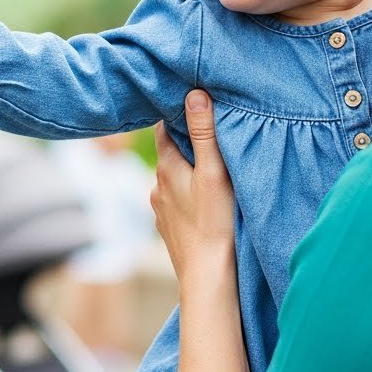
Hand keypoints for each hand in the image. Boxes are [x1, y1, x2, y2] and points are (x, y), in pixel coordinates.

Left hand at [151, 90, 234, 286]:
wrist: (207, 276)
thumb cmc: (215, 224)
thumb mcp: (214, 173)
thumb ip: (205, 134)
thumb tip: (194, 94)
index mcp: (166, 167)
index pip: (165, 129)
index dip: (179, 115)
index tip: (193, 104)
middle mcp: (156, 186)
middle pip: (169, 152)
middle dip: (186, 142)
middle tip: (208, 132)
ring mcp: (160, 208)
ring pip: (173, 178)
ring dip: (187, 170)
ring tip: (209, 166)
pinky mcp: (169, 227)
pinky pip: (176, 200)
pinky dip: (187, 193)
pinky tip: (203, 199)